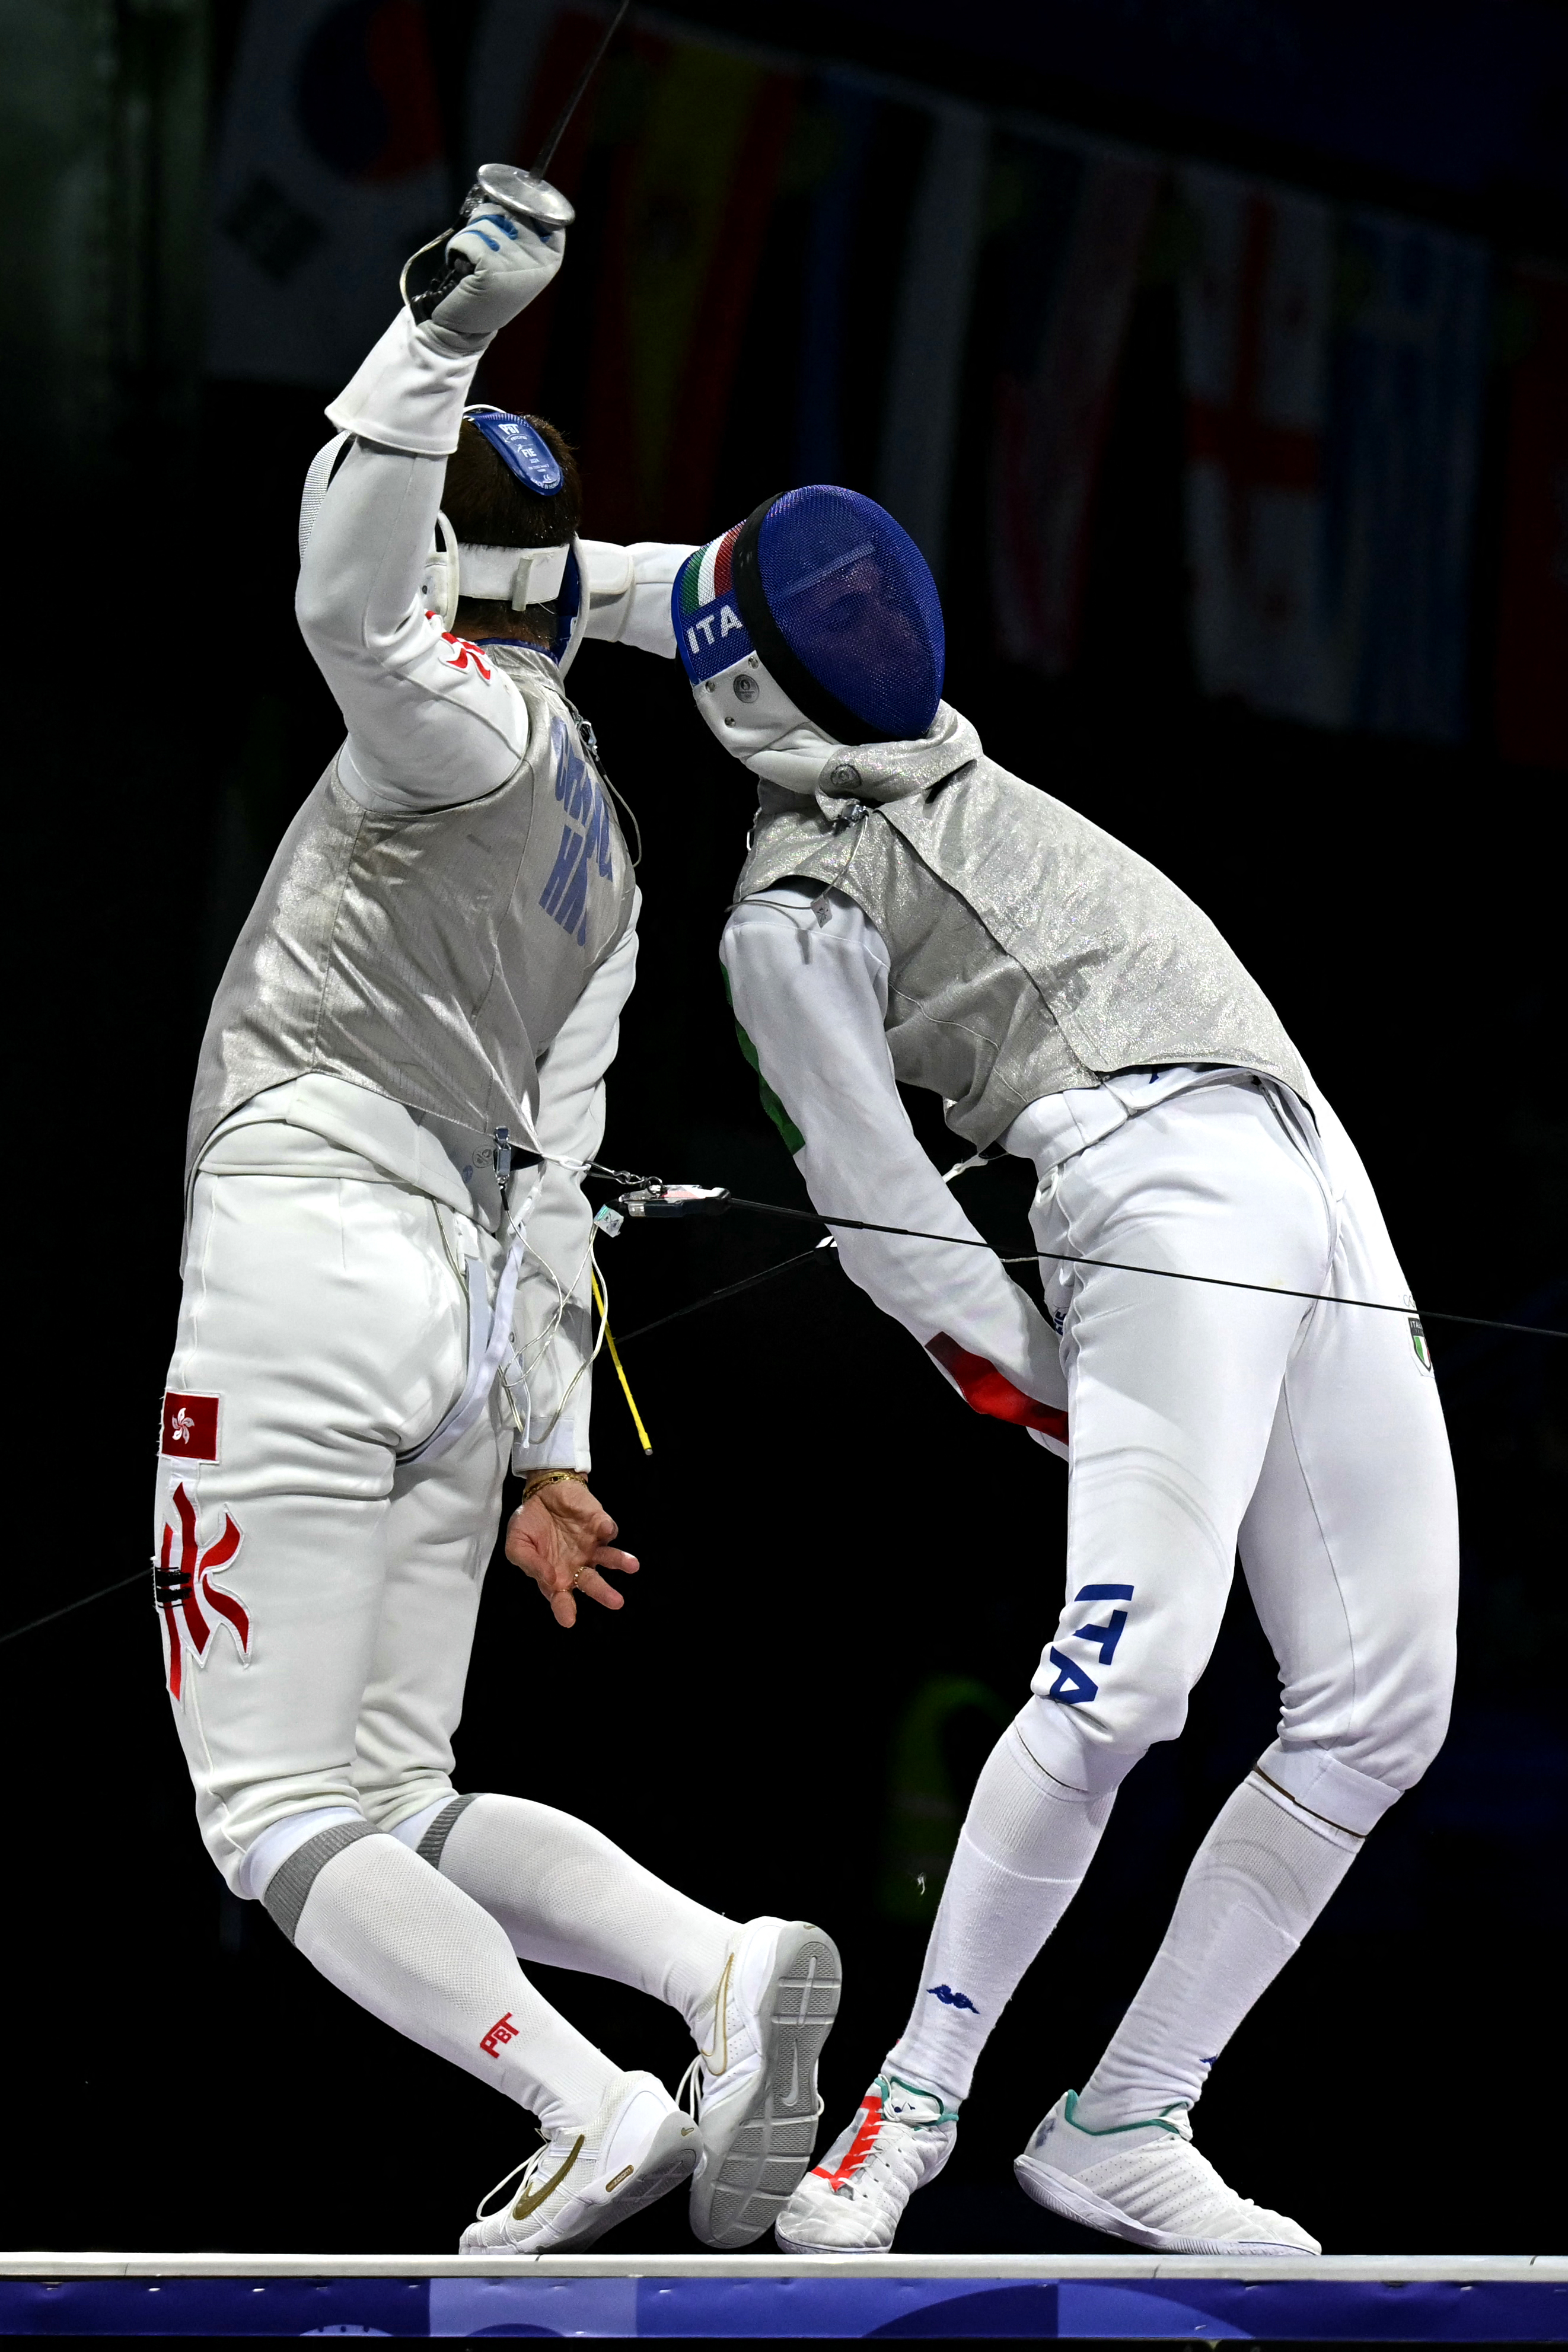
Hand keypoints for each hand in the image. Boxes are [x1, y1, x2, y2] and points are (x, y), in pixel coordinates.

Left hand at [425, 208, 563, 340]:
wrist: (468, 329)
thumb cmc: (488, 289)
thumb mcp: (513, 259)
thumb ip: (518, 230)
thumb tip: (502, 194)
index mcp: (551, 256)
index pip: (542, 211)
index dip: (521, 204)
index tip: (507, 214)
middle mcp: (540, 260)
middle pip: (509, 210)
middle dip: (487, 220)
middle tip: (482, 248)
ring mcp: (517, 265)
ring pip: (485, 222)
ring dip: (469, 238)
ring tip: (472, 264)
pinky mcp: (492, 271)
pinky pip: (467, 239)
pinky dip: (457, 250)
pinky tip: (461, 269)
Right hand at [505, 1479, 637, 1628]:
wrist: (542, 1491)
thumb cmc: (528, 1523)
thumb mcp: (516, 1544)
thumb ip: (530, 1564)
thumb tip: (549, 1579)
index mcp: (555, 1576)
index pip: (561, 1599)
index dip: (565, 1610)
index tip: (569, 1621)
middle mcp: (577, 1565)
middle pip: (593, 1582)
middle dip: (604, 1593)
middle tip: (617, 1602)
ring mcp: (591, 1545)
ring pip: (609, 1557)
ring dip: (620, 1561)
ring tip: (632, 1566)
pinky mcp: (599, 1524)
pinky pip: (607, 1529)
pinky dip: (607, 1529)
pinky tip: (604, 1529)